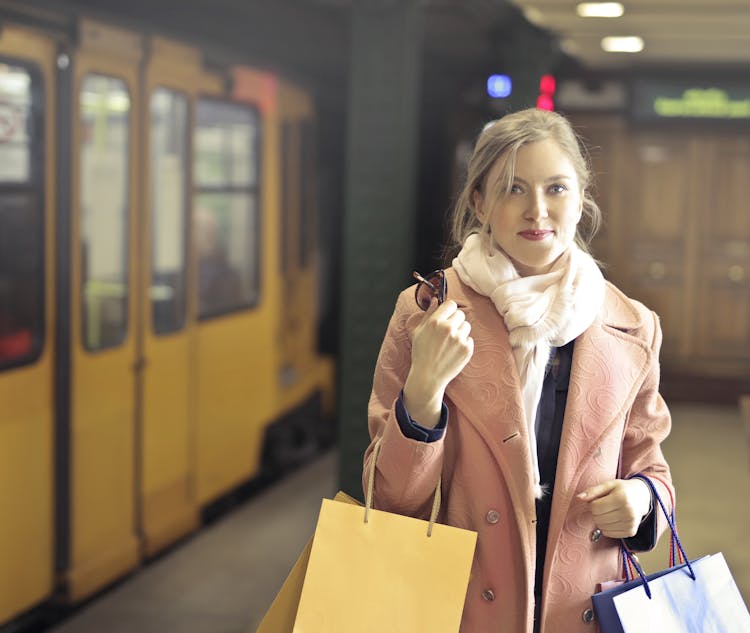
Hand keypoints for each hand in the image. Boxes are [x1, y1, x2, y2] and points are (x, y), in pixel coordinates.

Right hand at [403, 299, 473, 426]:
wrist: (428, 376)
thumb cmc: (421, 353)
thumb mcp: (418, 332)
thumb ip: (428, 314)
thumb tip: (435, 300)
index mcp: (435, 321)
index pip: (451, 304)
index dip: (449, 310)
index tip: (447, 316)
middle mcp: (448, 328)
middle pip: (461, 314)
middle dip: (455, 321)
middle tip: (448, 332)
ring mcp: (459, 339)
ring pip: (466, 326)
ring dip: (460, 332)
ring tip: (450, 343)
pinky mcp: (467, 349)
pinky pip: (469, 339)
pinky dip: (464, 344)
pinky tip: (453, 351)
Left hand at [577, 479, 651, 538]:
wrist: (643, 497)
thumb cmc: (623, 490)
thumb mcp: (608, 485)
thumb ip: (593, 491)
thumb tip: (578, 498)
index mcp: (622, 498)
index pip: (595, 507)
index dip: (592, 504)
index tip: (598, 500)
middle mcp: (628, 512)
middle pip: (598, 518)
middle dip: (596, 512)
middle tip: (604, 506)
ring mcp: (631, 523)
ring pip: (602, 528)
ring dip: (601, 520)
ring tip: (609, 512)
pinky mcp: (631, 532)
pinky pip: (609, 534)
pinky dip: (607, 527)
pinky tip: (613, 519)